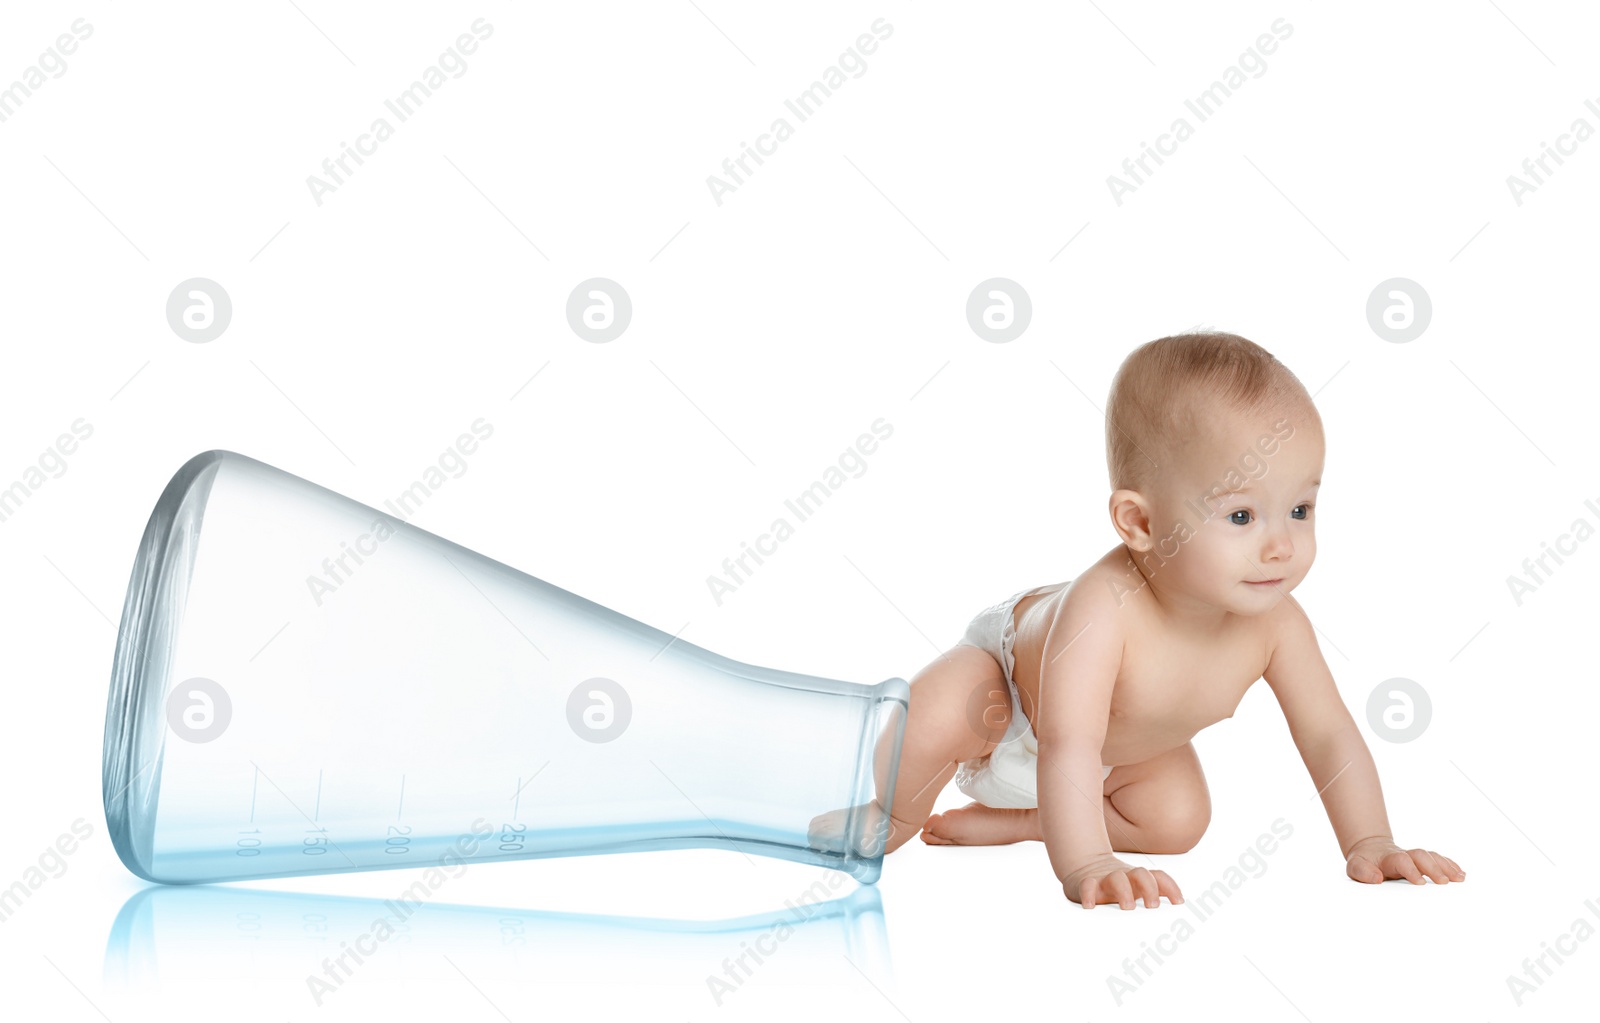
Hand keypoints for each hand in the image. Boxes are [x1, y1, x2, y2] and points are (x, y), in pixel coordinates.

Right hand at [1061, 853, 1182, 909]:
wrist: (1084, 867)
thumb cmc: (1116, 886)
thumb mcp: (1135, 889)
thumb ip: (1153, 898)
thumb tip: (1177, 912)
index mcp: (1138, 879)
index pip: (1158, 878)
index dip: (1170, 887)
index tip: (1179, 903)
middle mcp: (1125, 876)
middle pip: (1141, 874)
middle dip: (1150, 889)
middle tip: (1152, 906)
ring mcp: (1105, 879)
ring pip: (1117, 878)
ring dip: (1124, 891)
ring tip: (1127, 907)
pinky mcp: (1086, 883)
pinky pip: (1087, 885)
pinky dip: (1089, 894)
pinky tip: (1091, 906)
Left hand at [1345, 837, 1464, 884]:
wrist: (1370, 850)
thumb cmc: (1364, 862)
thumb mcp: (1355, 867)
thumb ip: (1362, 871)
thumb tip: (1377, 878)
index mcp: (1388, 858)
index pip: (1401, 860)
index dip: (1411, 870)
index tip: (1420, 882)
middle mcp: (1404, 854)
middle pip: (1421, 856)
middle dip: (1434, 868)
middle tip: (1445, 882)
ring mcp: (1414, 857)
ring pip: (1432, 857)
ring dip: (1447, 866)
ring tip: (1460, 878)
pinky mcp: (1422, 861)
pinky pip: (1438, 859)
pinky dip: (1450, 865)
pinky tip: (1461, 874)